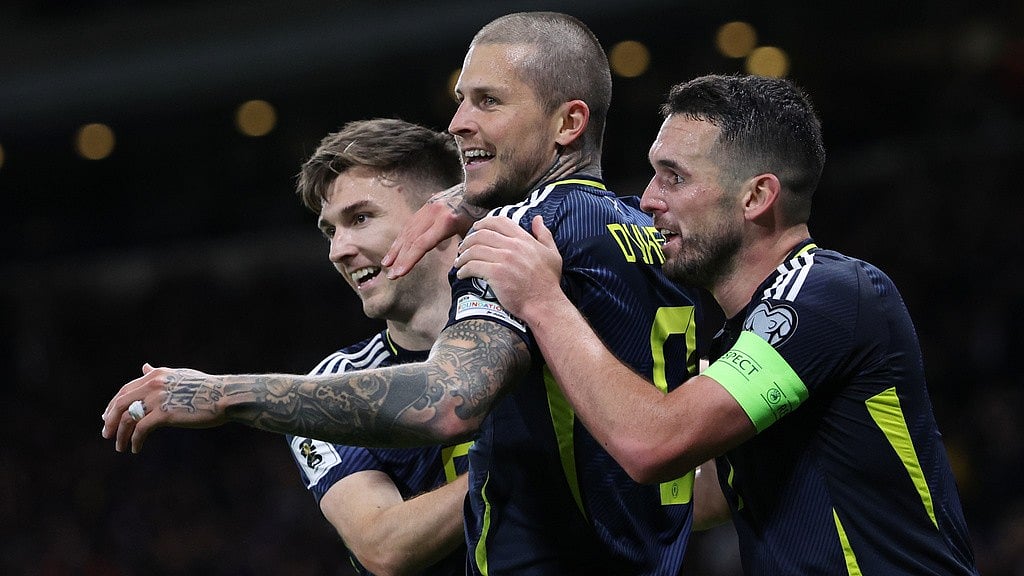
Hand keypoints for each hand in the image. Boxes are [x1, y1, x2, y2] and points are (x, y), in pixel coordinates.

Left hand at [101, 363, 228, 452]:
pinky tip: (136, 449)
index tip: (108, 418)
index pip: (126, 390)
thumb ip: (159, 374)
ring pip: (128, 418)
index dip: (113, 405)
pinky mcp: (164, 414)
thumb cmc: (207, 389)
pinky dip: (135, 441)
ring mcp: (158, 398)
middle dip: (110, 420)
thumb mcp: (180, 377)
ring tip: (120, 447)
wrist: (225, 397)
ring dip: (121, 435)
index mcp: (157, 374)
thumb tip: (144, 367)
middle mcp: (154, 383)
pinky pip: (141, 429)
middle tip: (107, 434)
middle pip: (120, 403)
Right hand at [382, 183, 480, 278]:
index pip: (422, 243)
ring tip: (387, 263)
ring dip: (396, 249)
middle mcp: (433, 213)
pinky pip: (410, 224)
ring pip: (407, 231)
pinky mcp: (426, 206)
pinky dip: (401, 238)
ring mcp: (428, 208)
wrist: (477, 188)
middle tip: (392, 275)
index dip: (409, 259)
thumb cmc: (479, 211)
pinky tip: (395, 248)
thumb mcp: (474, 230)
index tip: (400, 272)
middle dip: (399, 258)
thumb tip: (457, 263)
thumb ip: (463, 246)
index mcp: (446, 220)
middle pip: (411, 239)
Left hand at [455, 215, 563, 321]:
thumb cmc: (548, 282)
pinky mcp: (496, 274)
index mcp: (524, 240)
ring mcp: (504, 260)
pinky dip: (464, 269)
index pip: (499, 222)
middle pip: (482, 235)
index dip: (484, 223)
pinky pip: (473, 266)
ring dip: (463, 255)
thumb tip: (538, 219)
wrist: (544, 304)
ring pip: (475, 250)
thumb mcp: (552, 254)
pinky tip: (462, 274)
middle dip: (469, 240)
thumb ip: (544, 234)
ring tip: (460, 262)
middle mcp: (513, 246)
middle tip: (463, 248)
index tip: (475, 228)